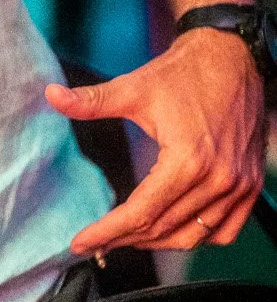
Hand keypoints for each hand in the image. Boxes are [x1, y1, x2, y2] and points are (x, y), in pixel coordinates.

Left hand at [46, 28, 265, 254]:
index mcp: (188, 160)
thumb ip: (91, 101)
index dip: (106, 231)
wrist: (231, 57)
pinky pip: (226, 230)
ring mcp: (239, 185)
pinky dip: (198, 236)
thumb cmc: (184, 74)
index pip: (140, 213)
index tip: (80, 242)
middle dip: (124, 240)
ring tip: (126, 239)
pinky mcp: (250, 184)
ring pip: (193, 236)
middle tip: (96, 243)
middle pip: (163, 228)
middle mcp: (218, 179)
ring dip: (158, 243)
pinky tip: (173, 231)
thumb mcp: (133, 88)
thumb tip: (52, 96)